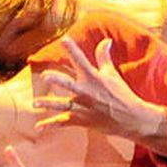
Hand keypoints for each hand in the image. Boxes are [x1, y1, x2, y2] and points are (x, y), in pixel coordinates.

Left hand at [33, 35, 162, 144]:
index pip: (81, 60)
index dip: (72, 49)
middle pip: (68, 84)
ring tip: (34, 103)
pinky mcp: (81, 120)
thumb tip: (106, 40)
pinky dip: (49, 125)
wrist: (131, 118)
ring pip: (61, 105)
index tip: (64, 39)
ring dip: (47, 104)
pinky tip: (37, 127)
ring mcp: (83, 107)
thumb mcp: (112, 74)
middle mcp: (86, 92)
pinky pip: (62, 123)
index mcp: (93, 78)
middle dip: (57, 80)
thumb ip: (103, 57)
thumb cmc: (121, 94)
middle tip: (45, 76)